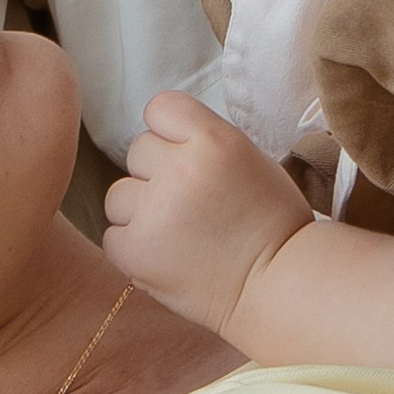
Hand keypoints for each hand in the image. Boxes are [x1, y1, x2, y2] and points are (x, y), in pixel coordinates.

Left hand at [104, 91, 314, 337]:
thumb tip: (166, 139)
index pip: (160, 108)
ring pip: (118, 195)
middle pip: (137, 151)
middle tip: (190, 204)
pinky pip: (113, 236)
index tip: (184, 155)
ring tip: (179, 235)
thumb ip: (204, 143)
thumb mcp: (251, 160)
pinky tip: (168, 257)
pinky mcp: (135, 250)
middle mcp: (180, 169)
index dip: (169, 132)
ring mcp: (154, 211)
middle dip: (156, 175)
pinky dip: (134, 248)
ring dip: (140, 212)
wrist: (280, 286)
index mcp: (214, 140)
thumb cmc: (273, 225)